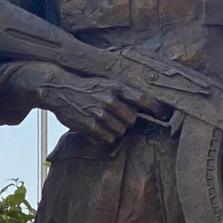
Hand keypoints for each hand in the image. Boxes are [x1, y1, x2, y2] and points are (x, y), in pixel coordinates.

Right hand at [21, 63, 162, 144]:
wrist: (59, 89)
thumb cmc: (85, 87)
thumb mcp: (105, 84)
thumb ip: (122, 93)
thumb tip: (144, 106)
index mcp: (115, 87)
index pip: (142, 99)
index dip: (155, 108)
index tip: (163, 115)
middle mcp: (109, 100)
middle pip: (132, 119)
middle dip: (127, 121)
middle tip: (117, 118)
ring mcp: (99, 113)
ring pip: (121, 131)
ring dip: (116, 130)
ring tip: (105, 122)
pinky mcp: (90, 125)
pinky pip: (108, 138)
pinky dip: (105, 137)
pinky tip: (97, 129)